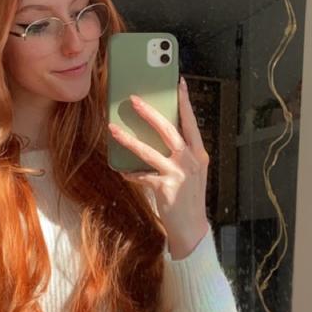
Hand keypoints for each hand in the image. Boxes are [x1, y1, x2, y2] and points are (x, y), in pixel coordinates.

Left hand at [107, 76, 210, 259]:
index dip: (184, 102)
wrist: (192, 229)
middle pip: (168, 130)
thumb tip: (155, 137)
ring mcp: (178, 174)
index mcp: (198, 154)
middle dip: (149, 112)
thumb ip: (179, 155)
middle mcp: (190, 161)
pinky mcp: (165, 188)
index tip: (178, 83)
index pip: (190, 122)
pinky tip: (123, 171)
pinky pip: (141, 176)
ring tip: (113, 129)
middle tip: (133, 100)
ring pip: (149, 151)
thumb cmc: (188, 198)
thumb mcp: (190, 173)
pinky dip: (131, 174)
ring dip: (128, 139)